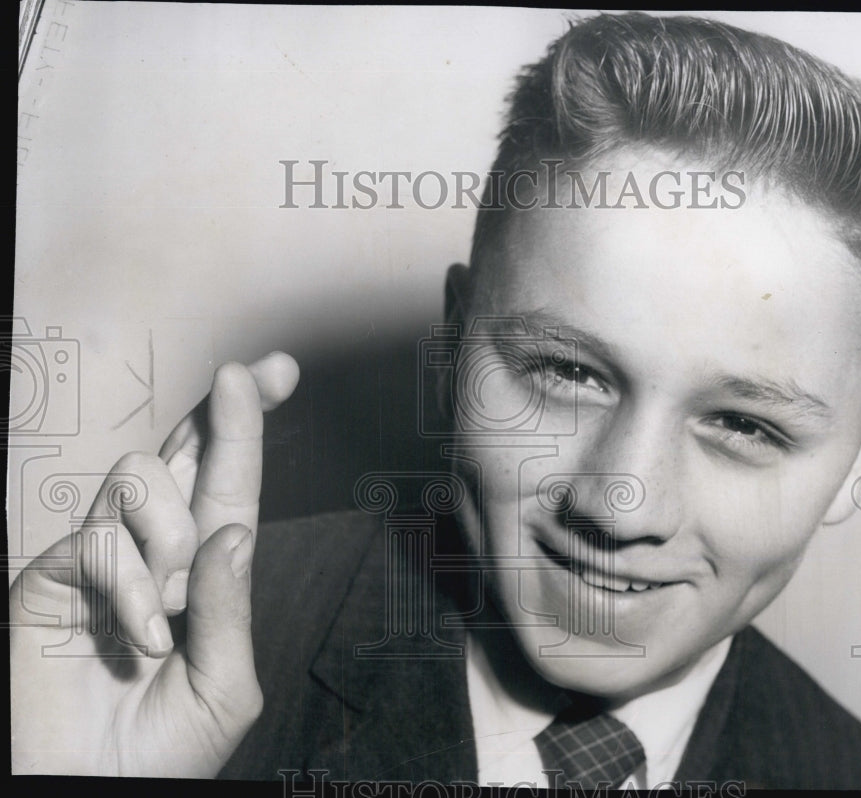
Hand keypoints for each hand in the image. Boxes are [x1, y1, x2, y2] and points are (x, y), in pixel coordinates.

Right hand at [10, 352, 299, 775]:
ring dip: (170, 536)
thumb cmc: (160, 751)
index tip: (276, 373)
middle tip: (245, 374)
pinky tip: (135, 639)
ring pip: (138, 477)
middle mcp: (154, 551)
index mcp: (203, 573)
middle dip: (223, 411)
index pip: (228, 485)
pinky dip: (129, 588)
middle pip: (185, 453)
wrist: (88, 791)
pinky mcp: (53, 576)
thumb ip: (229, 607)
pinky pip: (99, 541)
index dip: (248, 427)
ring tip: (170, 609)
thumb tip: (232, 530)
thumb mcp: (223, 685)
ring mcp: (102, 557)